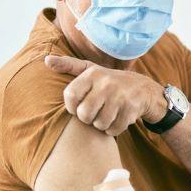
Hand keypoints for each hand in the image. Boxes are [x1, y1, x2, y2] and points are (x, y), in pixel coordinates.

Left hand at [45, 54, 166, 135]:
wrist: (144, 89)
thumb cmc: (110, 82)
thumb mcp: (91, 70)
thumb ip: (68, 65)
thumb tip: (46, 60)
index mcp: (93, 74)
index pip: (71, 96)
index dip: (72, 107)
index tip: (78, 107)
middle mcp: (107, 83)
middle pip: (84, 114)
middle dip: (88, 118)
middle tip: (94, 113)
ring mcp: (121, 97)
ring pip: (99, 124)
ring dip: (102, 125)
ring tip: (106, 115)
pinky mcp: (131, 110)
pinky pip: (114, 129)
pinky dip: (114, 129)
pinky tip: (117, 119)